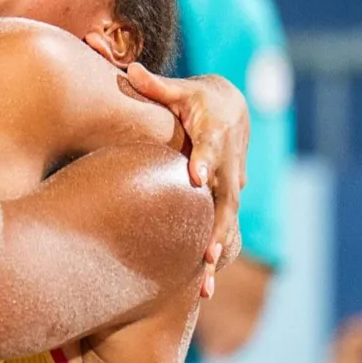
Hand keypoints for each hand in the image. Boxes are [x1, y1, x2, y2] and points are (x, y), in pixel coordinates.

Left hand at [120, 64, 248, 297]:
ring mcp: (230, 190)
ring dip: (218, 255)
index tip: (197, 177)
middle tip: (208, 254)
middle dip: (218, 228)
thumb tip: (130, 70)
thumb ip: (154, 85)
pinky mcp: (224, 205)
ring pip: (228, 226)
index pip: (212, 150)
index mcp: (215, 138)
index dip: (206, 162)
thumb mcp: (180, 90)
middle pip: (226, 201)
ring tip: (203, 286)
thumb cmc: (196, 100)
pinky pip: (223, 236)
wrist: (231, 111)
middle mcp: (229, 169)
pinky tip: (200, 292)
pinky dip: (215, 261)